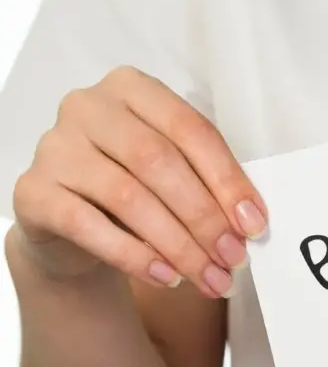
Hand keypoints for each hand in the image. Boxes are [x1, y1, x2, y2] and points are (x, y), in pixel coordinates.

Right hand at [10, 66, 267, 297]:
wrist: (70, 222)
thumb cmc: (135, 186)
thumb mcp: (175, 172)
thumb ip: (208, 184)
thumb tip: (249, 222)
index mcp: (133, 89)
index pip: (190, 129)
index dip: (228, 179)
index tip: (254, 224)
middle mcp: (88, 108)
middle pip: (159, 162)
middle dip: (204, 217)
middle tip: (234, 258)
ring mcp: (55, 147)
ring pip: (128, 197)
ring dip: (178, 245)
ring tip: (209, 276)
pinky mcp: (33, 191)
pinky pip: (87, 225)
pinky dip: (134, 256)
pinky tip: (167, 277)